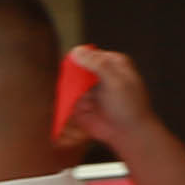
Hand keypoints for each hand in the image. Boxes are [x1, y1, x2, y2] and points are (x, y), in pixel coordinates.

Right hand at [64, 43, 169, 163]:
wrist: (128, 133)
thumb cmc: (129, 106)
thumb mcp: (116, 81)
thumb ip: (97, 65)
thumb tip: (76, 51)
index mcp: (111, 63)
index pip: (88, 54)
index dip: (77, 59)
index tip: (69, 67)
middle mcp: (97, 73)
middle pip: (75, 67)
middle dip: (66, 73)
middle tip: (63, 82)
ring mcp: (86, 88)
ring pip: (67, 81)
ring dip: (62, 86)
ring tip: (63, 95)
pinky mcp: (77, 102)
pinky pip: (64, 97)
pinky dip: (59, 98)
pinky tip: (55, 100)